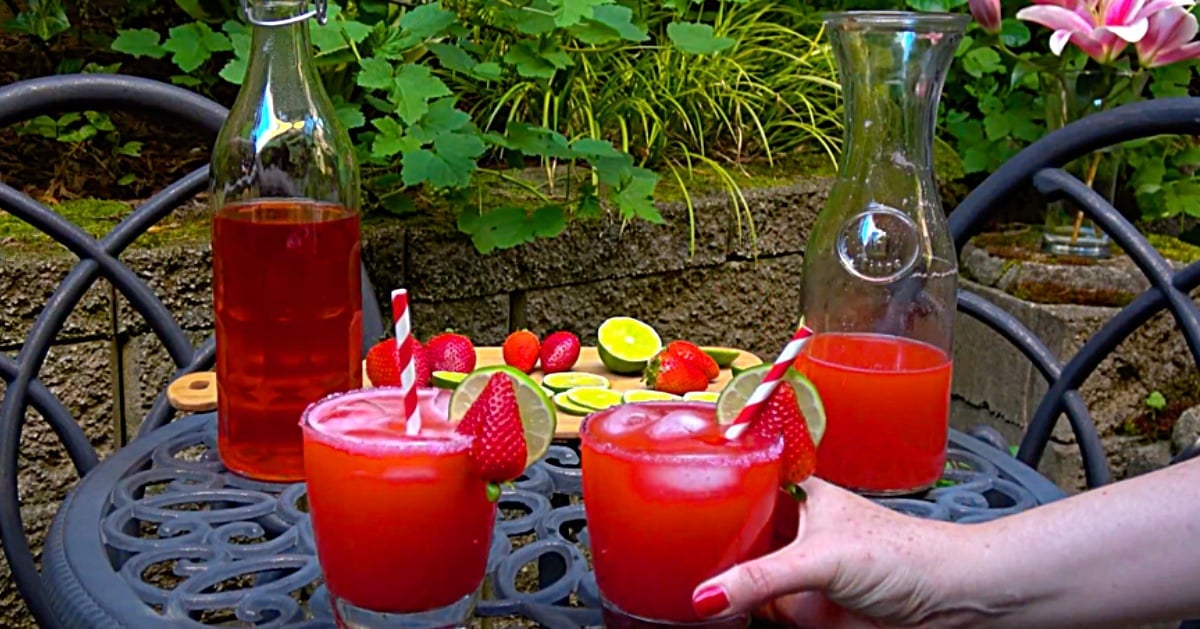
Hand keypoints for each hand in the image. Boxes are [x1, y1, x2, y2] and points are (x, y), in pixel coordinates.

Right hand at [691, 478, 979, 627]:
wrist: (950, 605)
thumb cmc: (909, 556)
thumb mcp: (823, 558)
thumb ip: (762, 579)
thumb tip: (708, 596)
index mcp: (799, 495)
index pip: (745, 480)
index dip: (713, 479)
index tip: (673, 481)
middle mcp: (794, 531)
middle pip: (735, 530)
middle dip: (705, 536)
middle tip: (661, 540)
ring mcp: (796, 572)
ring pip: (741, 572)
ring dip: (715, 577)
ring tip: (671, 574)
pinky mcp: (801, 612)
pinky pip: (755, 611)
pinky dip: (732, 612)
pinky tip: (708, 610)